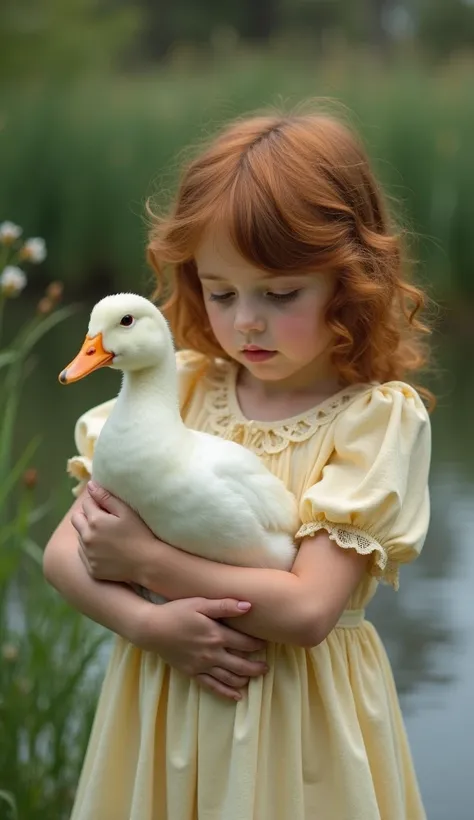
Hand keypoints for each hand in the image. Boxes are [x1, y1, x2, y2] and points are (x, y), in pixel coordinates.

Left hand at [71, 481, 153, 582]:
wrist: (147, 563)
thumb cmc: (140, 534)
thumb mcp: (126, 512)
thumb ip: (106, 497)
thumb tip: (90, 485)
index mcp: (95, 521)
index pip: (86, 503)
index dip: (96, 501)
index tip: (106, 506)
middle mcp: (86, 538)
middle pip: (76, 519)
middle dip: (85, 515)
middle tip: (102, 518)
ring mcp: (87, 554)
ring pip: (79, 536)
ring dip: (87, 532)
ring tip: (106, 535)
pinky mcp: (91, 568)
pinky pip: (84, 554)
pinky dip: (90, 549)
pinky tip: (105, 549)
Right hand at [133, 597, 267, 700]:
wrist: (152, 629)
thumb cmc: (176, 611)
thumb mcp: (200, 603)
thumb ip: (225, 605)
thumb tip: (248, 606)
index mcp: (217, 635)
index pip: (245, 643)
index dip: (258, 644)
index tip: (266, 643)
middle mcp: (212, 653)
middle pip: (241, 665)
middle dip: (257, 667)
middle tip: (266, 667)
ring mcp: (202, 666)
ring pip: (229, 678)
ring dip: (245, 679)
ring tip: (255, 678)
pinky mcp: (193, 673)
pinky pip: (213, 687)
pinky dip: (227, 693)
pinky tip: (237, 696)